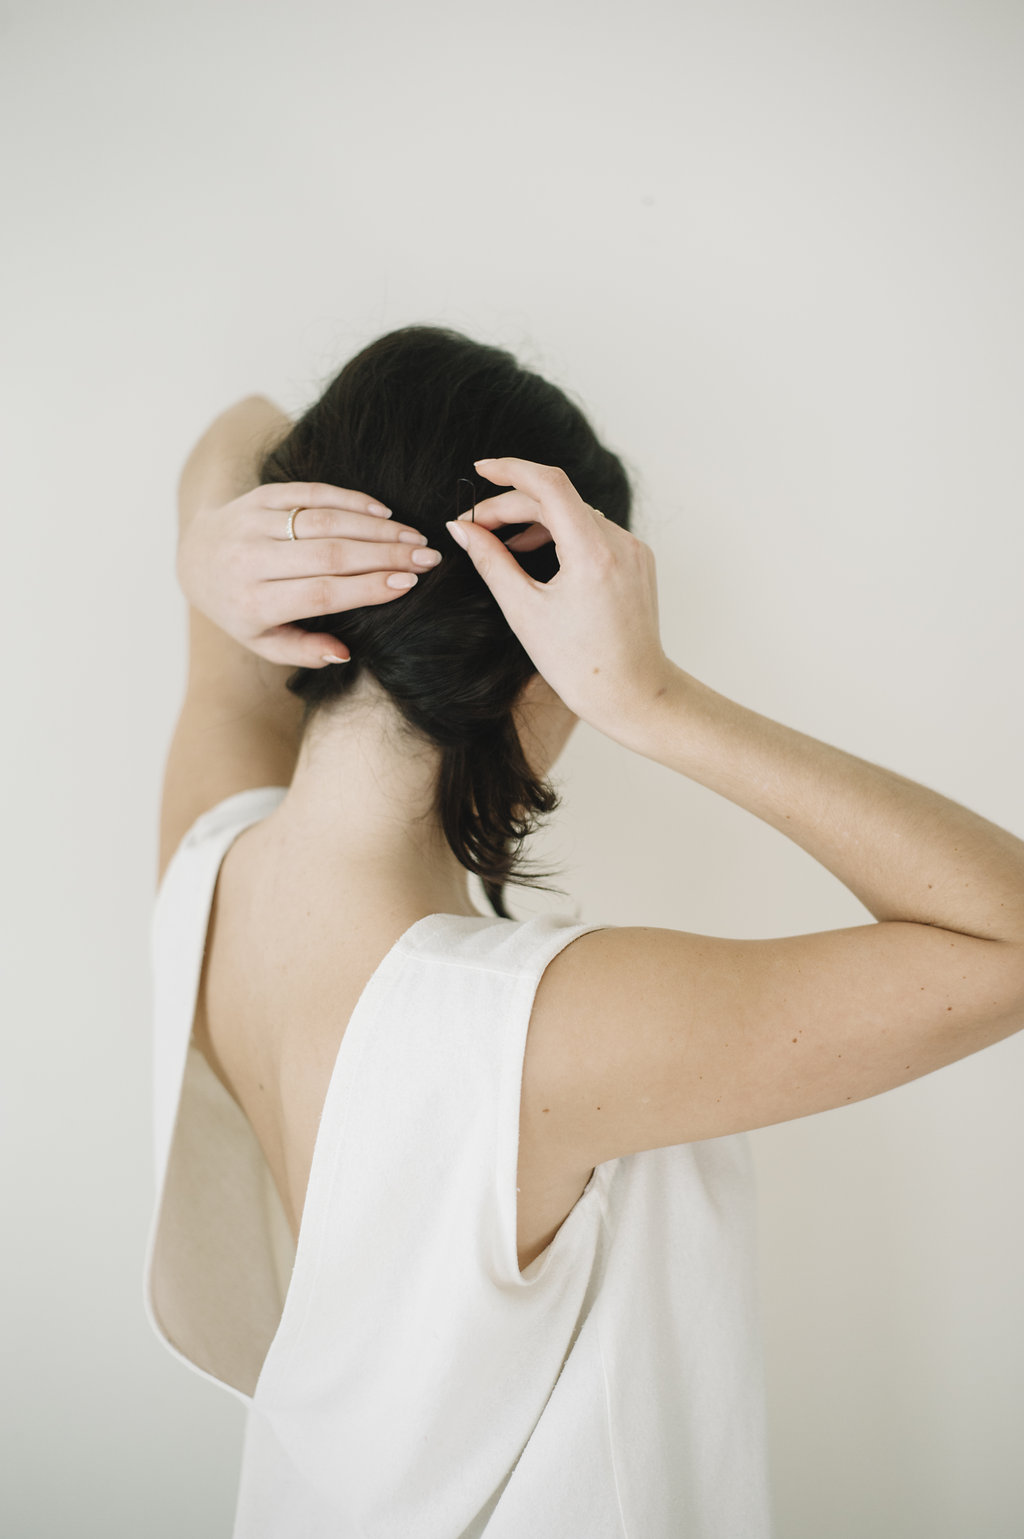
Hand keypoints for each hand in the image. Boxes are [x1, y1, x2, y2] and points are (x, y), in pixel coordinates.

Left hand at [177, 481, 440, 666]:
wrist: (195, 558)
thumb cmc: (241, 607)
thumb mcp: (263, 641)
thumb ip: (302, 650)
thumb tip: (344, 654)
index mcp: (252, 603)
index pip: (319, 593)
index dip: (366, 588)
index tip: (408, 584)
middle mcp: (249, 561)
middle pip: (328, 555)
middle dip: (384, 555)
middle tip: (427, 558)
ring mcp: (253, 523)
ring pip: (324, 521)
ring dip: (376, 528)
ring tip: (414, 537)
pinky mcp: (259, 496)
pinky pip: (311, 493)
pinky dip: (350, 500)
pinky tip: (383, 512)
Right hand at [445, 458, 676, 748]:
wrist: (632, 693)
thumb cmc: (578, 663)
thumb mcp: (524, 611)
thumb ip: (491, 561)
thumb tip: (462, 529)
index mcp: (592, 552)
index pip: (549, 484)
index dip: (510, 469)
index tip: (480, 470)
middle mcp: (619, 542)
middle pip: (557, 499)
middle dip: (512, 506)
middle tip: (475, 526)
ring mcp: (632, 549)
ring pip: (574, 513)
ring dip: (535, 520)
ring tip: (502, 545)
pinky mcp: (637, 560)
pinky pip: (593, 531)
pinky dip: (561, 534)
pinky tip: (537, 555)